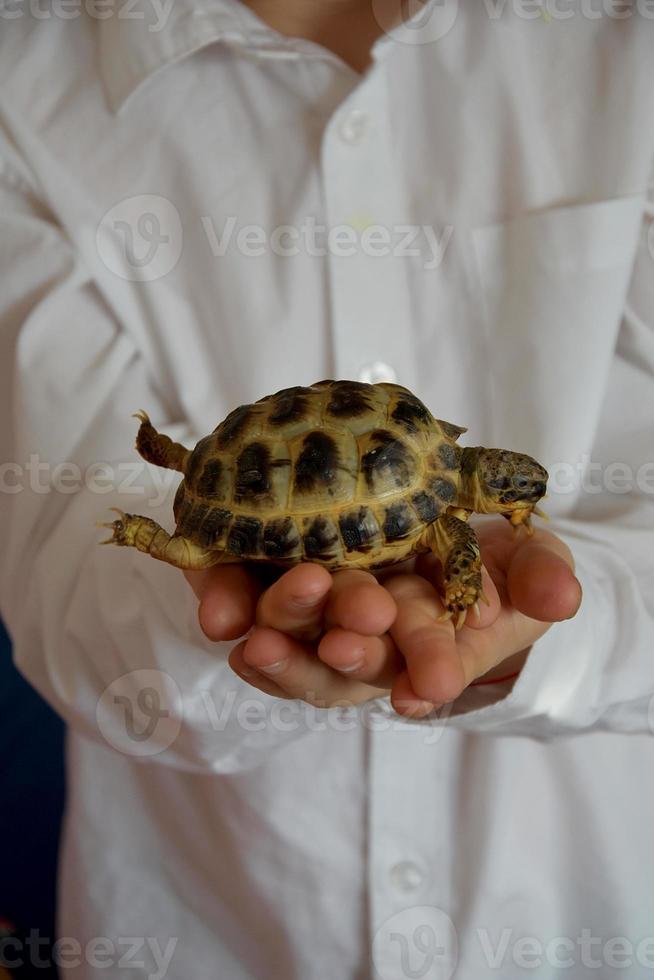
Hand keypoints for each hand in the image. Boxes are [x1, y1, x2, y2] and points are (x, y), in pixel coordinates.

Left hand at [185, 520, 581, 716]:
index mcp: (426, 637)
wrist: (432, 522)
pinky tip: (213, 610)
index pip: (426, 661)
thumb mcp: (529, 562)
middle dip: (346, 651)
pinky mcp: (271, 578)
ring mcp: (315, 615)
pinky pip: (243, 601)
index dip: (428, 670)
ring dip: (277, 644)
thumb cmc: (485, 558)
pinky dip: (226, 604)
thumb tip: (561, 596)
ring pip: (291, 644)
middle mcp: (366, 637)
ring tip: (260, 641)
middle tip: (346, 636)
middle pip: (346, 662)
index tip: (428, 685)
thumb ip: (541, 578)